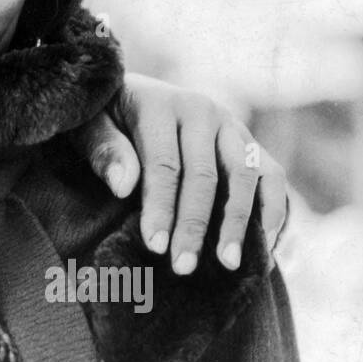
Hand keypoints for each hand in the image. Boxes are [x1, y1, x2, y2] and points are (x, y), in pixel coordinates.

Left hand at [69, 74, 288, 274]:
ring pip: (248, 176)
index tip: (155, 247)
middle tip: (183, 267)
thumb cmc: (104, 118)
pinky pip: (272, 178)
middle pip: (207, 175)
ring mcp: (231, 127)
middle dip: (196, 226)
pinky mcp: (249, 144)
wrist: (131, 94)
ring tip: (230, 265)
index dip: (161, 207)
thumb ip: (104, 150)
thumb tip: (124, 186)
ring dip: (241, 224)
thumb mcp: (89, 126)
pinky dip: (274, 212)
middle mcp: (203, 112)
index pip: (164, 164)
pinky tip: (264, 248)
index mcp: (161, 105)